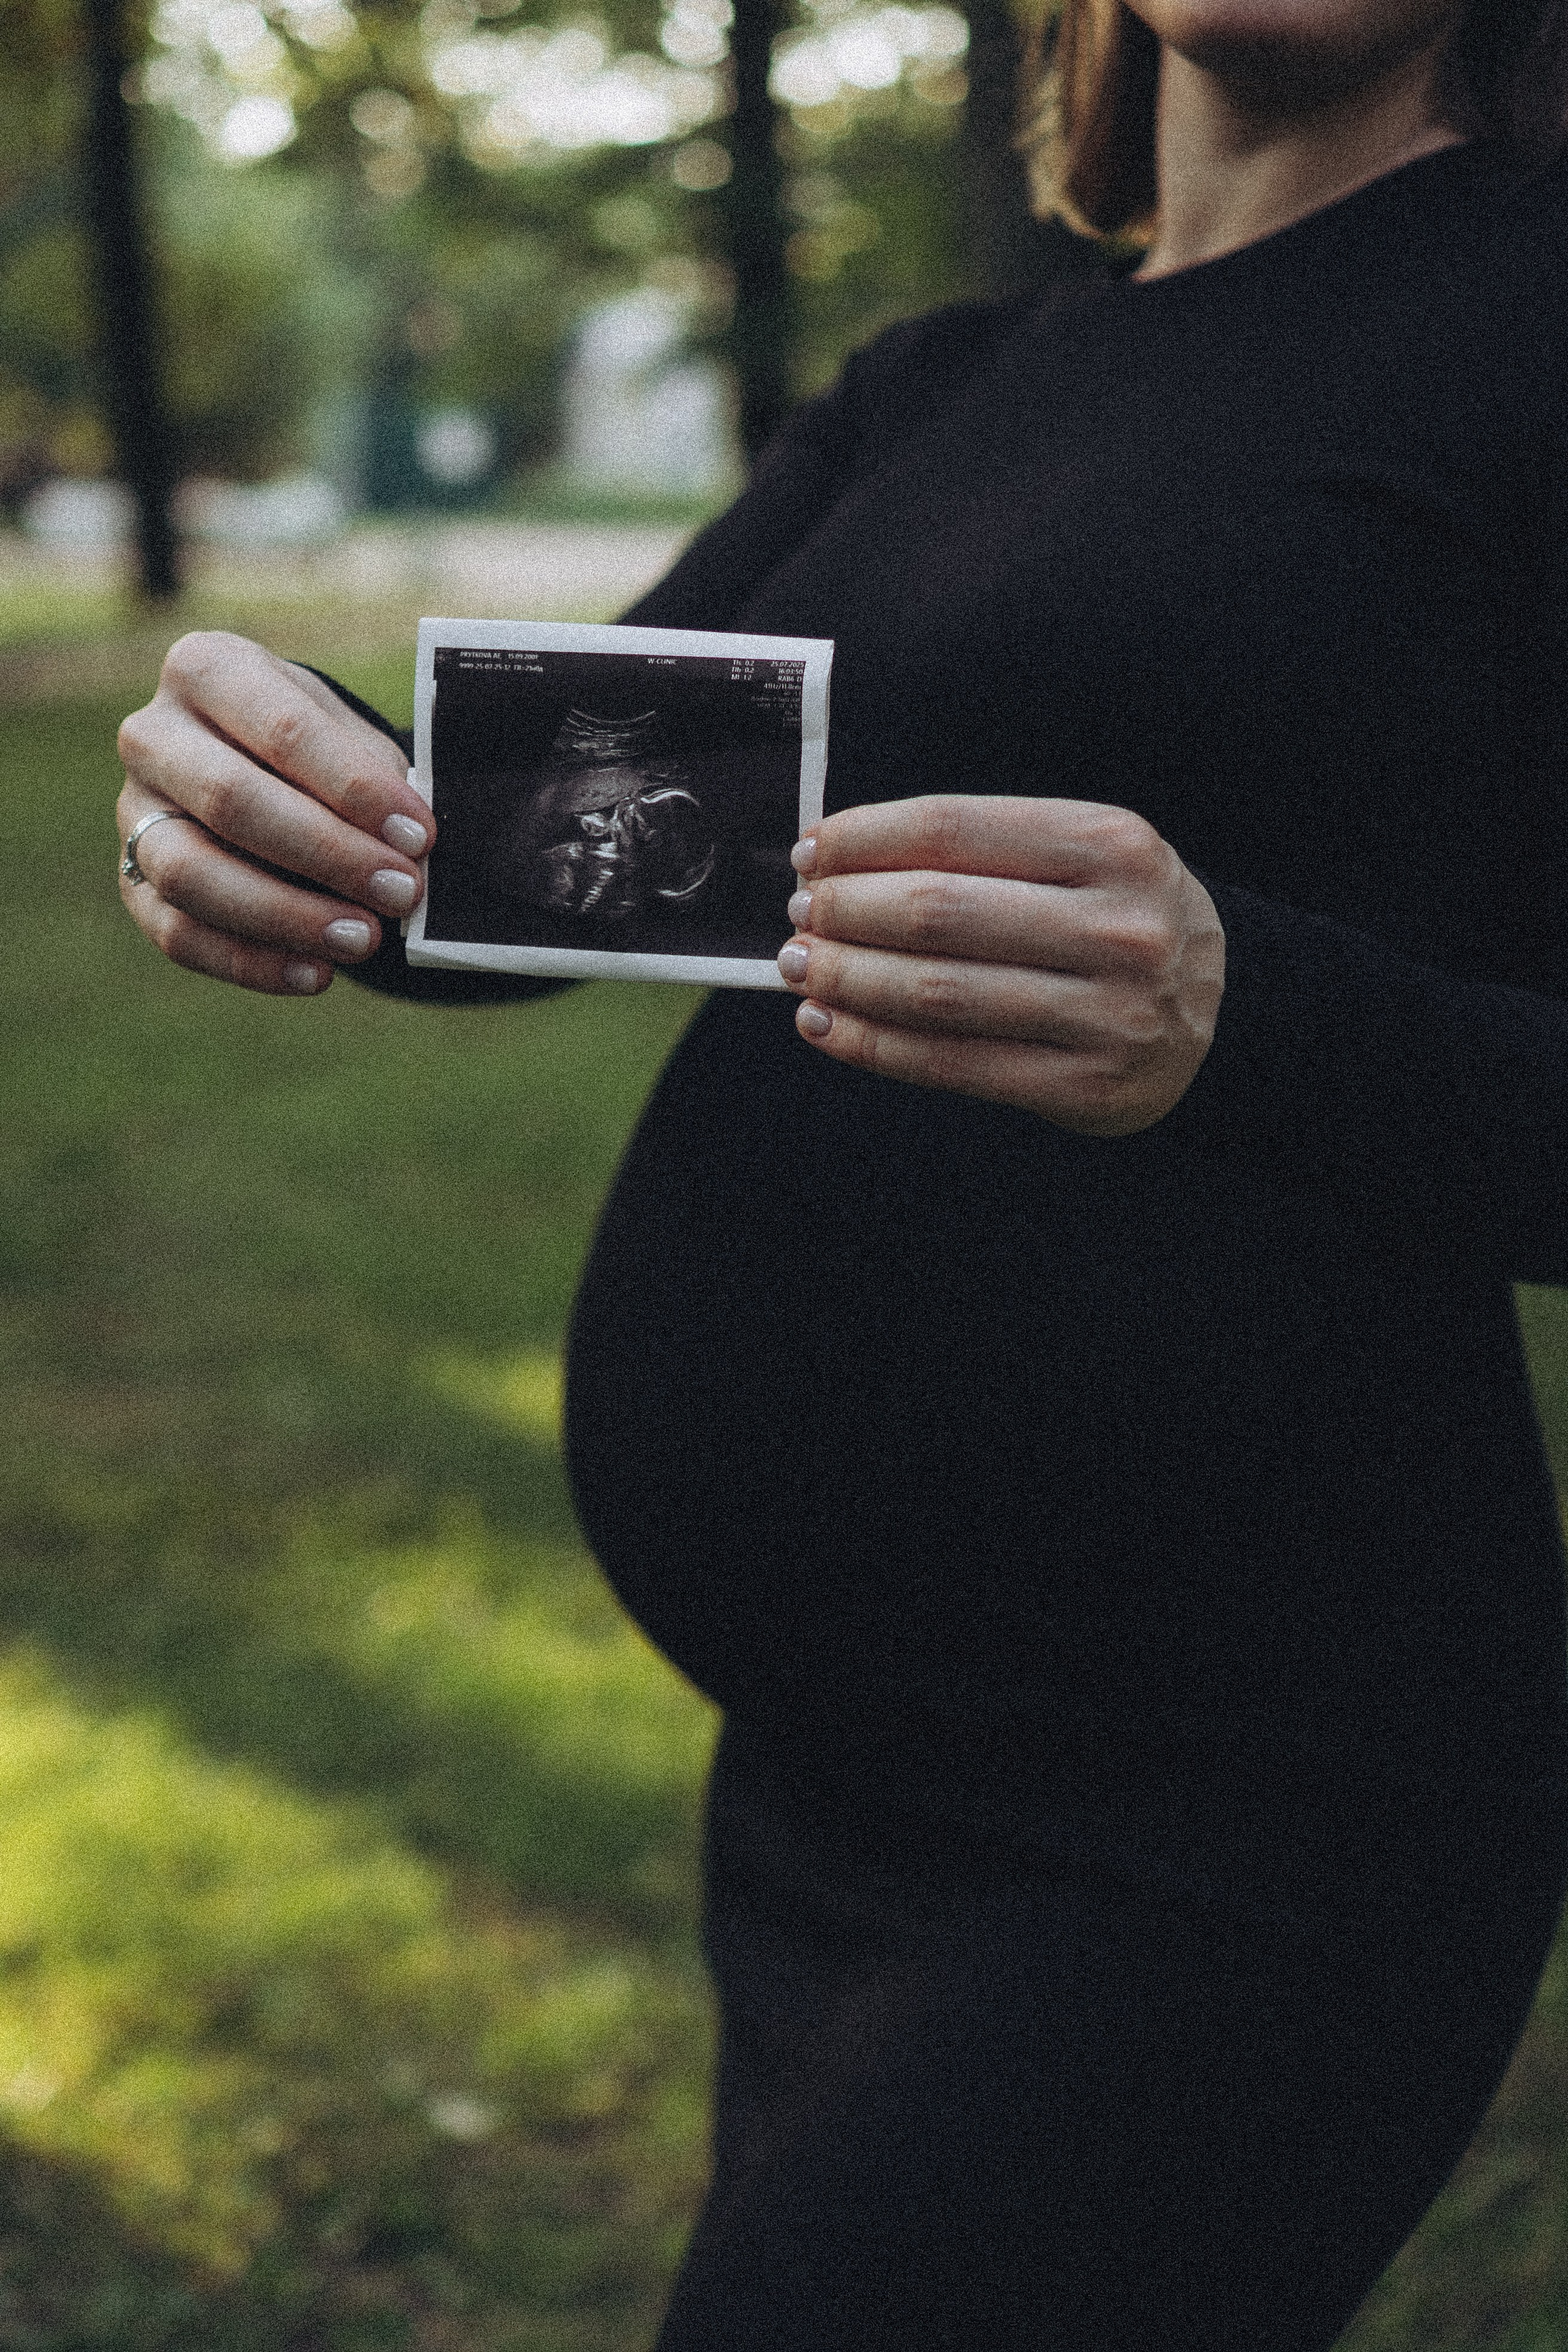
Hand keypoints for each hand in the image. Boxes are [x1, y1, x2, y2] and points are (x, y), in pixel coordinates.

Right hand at [116, 631, 433, 995]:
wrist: (266, 771)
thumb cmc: (319, 751)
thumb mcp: (351, 737)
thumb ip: (376, 780)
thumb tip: (409, 846)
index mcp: (208, 669)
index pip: (282, 730)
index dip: (354, 789)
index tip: (419, 836)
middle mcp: (153, 735)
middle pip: (231, 800)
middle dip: (328, 855)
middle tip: (403, 893)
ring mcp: (134, 811)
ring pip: (191, 874)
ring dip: (286, 916)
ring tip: (366, 940)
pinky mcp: (132, 881)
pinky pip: (178, 934)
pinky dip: (251, 962)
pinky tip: (317, 973)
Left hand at [777, 796, 1224, 1137]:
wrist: (1229, 1018)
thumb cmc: (1122, 922)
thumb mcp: (1086, 857)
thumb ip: (986, 852)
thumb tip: (842, 863)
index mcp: (1111, 845)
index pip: (955, 828)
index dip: (865, 839)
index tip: (813, 852)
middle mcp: (1116, 926)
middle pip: (937, 913)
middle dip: (847, 912)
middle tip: (801, 915)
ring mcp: (1106, 1013)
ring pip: (937, 993)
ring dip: (848, 979)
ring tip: (802, 969)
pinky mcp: (1084, 1086)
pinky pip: (952, 1064)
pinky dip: (874, 1045)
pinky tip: (827, 1025)